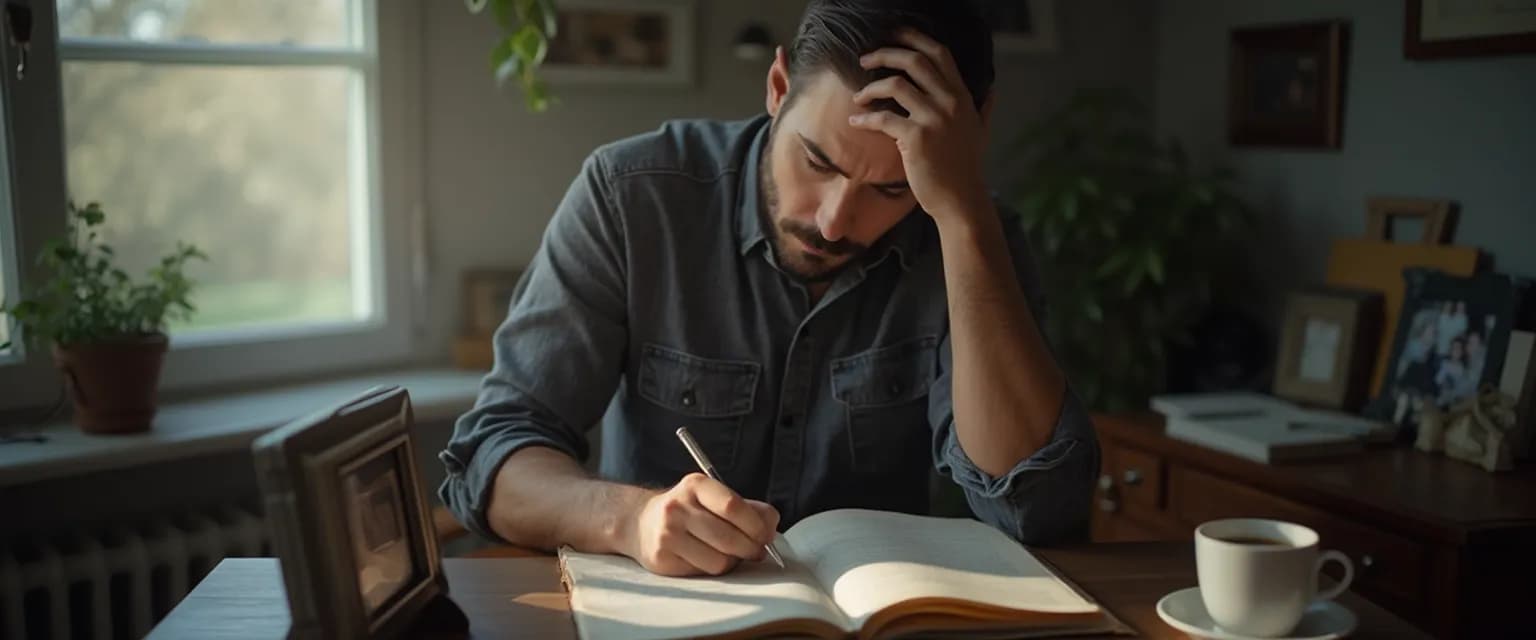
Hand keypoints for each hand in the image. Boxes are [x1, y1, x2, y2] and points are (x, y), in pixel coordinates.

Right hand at [621, 473, 780, 575]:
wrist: (641, 522)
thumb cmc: (690, 511)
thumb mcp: (714, 498)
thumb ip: (748, 508)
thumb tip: (771, 525)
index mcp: (695, 485)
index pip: (732, 506)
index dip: (756, 525)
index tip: (767, 536)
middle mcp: (677, 507)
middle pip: (728, 537)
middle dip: (751, 548)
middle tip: (757, 551)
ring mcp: (666, 534)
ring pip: (718, 560)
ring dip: (732, 561)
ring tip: (730, 554)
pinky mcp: (661, 558)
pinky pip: (703, 572)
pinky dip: (713, 568)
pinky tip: (708, 558)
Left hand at [847, 29, 991, 225]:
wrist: (960, 200)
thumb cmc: (966, 168)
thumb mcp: (980, 132)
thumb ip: (983, 108)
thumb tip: (992, 91)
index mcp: (962, 96)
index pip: (939, 54)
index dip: (914, 39)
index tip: (893, 35)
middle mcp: (950, 102)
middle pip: (914, 62)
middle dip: (885, 54)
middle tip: (865, 59)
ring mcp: (934, 119)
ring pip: (895, 85)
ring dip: (870, 88)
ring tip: (858, 98)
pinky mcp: (915, 138)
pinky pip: (883, 118)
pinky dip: (865, 118)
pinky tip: (856, 122)